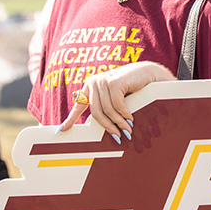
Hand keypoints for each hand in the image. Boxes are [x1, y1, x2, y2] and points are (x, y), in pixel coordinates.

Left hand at [58, 62, 175, 142]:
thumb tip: (93, 124)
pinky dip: (124, 114)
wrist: (148, 72)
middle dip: (107, 126)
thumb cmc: (132, 86)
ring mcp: (103, 81)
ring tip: (127, 130)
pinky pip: (117, 105)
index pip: (79, 104)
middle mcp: (94, 82)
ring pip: (107, 110)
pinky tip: (130, 119)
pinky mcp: (113, 82)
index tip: (62, 131)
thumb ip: (104, 106)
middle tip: (117, 137)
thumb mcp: (114, 96)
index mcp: (91, 85)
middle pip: (96, 112)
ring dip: (118, 123)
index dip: (71, 118)